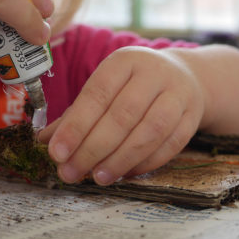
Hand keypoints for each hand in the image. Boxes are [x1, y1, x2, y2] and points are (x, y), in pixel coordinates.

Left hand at [40, 46, 204, 184]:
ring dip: (121, 159)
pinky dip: (147, 162)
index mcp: (125, 61)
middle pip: (123, 115)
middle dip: (94, 149)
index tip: (56, 153)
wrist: (186, 77)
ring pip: (151, 131)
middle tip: (71, 173)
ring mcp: (178, 94)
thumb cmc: (136, 84)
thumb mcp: (108, 86)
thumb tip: (46, 142)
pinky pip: (171, 144)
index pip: (98, 94)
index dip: (76, 125)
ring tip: (98, 178)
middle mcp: (154, 73)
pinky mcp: (193, 116)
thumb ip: (78, 113)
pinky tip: (126, 173)